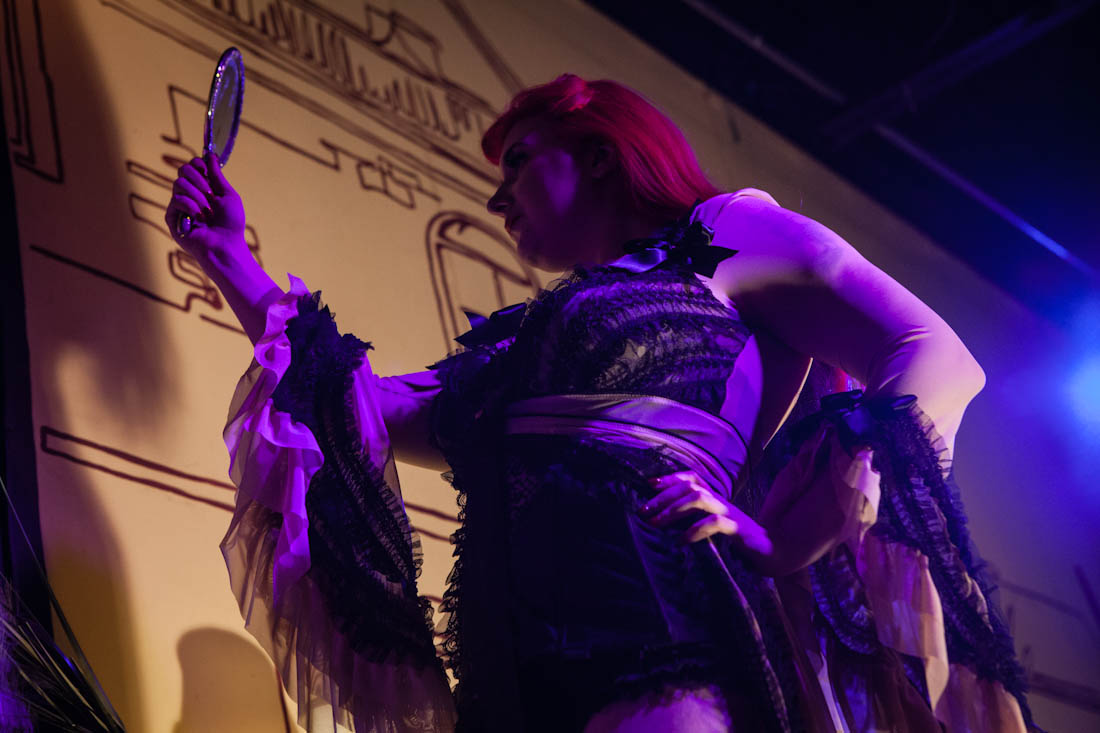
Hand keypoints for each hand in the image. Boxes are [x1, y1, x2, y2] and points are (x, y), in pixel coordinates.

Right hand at [164, 152, 246, 258]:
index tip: (206, 168)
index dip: (197, 164)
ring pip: (179, 183)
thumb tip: (210, 155)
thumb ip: (217, 176)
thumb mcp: (228, 195)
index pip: (192, 166)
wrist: (226, 246)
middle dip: (199, 180)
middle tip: (210, 194)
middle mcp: (189, 195)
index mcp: (202, 189)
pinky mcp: (172, 217)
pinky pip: (176, 200)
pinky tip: (199, 219)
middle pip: (183, 170)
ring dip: (198, 196)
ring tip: (209, 212)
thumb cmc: (231, 224)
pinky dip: (191, 207)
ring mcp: (179, 206)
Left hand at [640, 471, 773, 562]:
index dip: (670, 478)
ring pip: (699, 498)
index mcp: (716, 499)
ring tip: (656, 523)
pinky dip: (694, 530)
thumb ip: (696, 519)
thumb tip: (663, 520)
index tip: (648, 485)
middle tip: (643, 511)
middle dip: (663, 497)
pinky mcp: (739, 530)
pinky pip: (715, 523)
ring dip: (674, 509)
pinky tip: (680, 541)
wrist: (774, 553)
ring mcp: (731, 513)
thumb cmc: (740, 541)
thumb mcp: (715, 527)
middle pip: (689, 487)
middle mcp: (722, 501)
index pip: (692, 478)